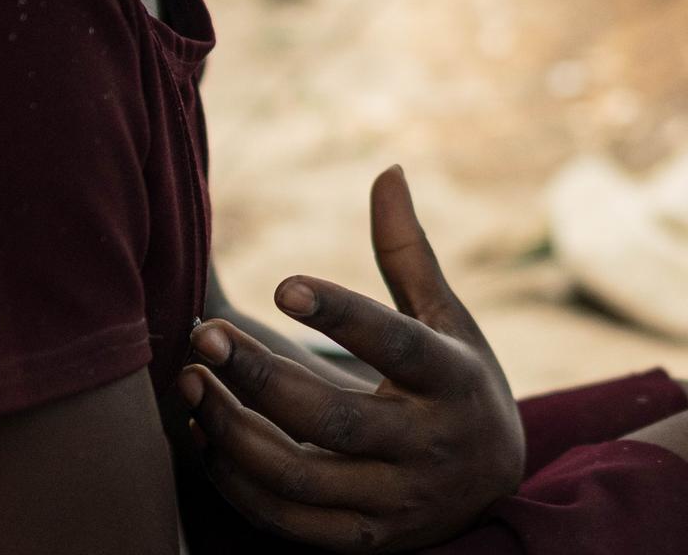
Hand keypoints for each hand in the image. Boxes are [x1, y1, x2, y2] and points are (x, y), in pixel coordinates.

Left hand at [179, 167, 526, 551]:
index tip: (282, 285)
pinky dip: (239, 483)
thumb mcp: (448, 316)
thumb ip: (408, 252)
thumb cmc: (459, 378)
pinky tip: (206, 436)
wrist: (496, 483)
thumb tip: (387, 170)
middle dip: (260, 378)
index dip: (341, 315)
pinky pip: (289, 520)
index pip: (396, 345)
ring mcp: (397, 499)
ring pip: (300, 475)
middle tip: (205, 337)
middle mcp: (429, 444)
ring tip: (191, 382)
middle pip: (333, 419)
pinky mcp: (367, 540)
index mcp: (451, 377)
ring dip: (234, 433)